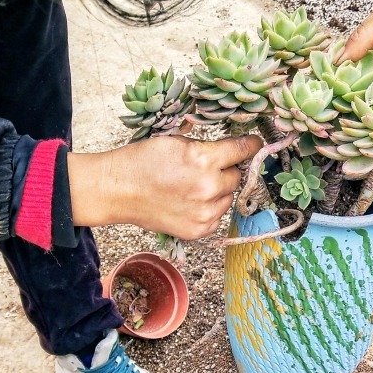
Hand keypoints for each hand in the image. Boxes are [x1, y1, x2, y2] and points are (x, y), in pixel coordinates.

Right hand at [68, 133, 261, 238]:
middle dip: (227, 170)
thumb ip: (206, 147)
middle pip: (237, 176)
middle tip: (209, 168)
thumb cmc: (142, 161)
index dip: (251, 145)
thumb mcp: (176, 142)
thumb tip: (232, 150)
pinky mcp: (198, 230)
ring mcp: (204, 212)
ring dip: (219, 191)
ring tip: (194, 186)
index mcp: (203, 159)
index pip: (242, 150)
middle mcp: (208, 187)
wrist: (117, 190)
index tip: (255, 144)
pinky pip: (218, 216)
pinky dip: (210, 209)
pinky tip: (191, 201)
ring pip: (228, 198)